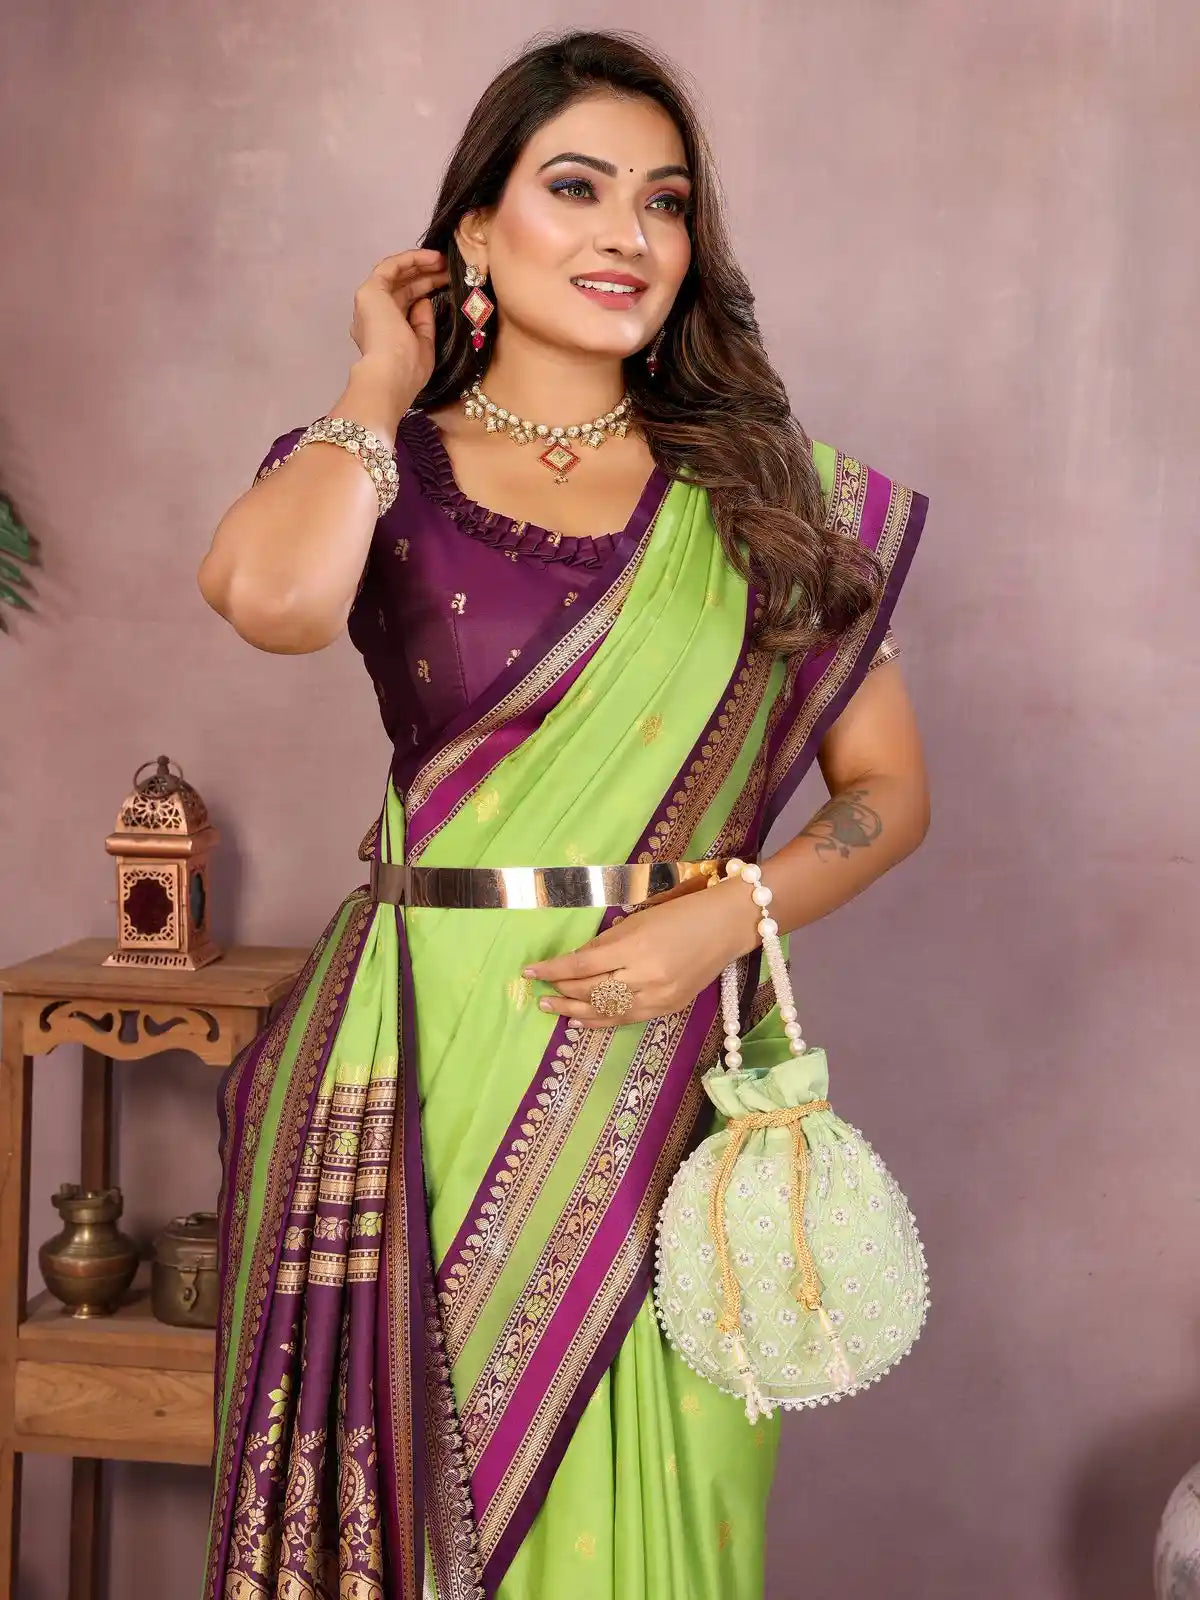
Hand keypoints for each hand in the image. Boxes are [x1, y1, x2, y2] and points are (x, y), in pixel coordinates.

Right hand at [349, 248, 449, 406]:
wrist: (389, 376)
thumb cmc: (407, 370)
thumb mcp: (423, 346)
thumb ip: (424, 324)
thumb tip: (425, 301)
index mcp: (384, 332)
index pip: (406, 304)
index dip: (427, 291)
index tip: (448, 284)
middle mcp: (373, 315)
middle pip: (402, 288)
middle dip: (427, 276)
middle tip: (450, 269)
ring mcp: (370, 303)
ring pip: (396, 275)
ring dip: (420, 265)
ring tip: (444, 260)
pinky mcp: (369, 291)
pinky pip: (390, 267)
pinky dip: (411, 259)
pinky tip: (432, 257)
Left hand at [522, 878, 760, 1029]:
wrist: (726, 926)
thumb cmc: (681, 913)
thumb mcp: (638, 920)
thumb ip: (606, 942)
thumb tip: (575, 960)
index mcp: (635, 947)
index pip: (582, 965)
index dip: (553, 970)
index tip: (529, 972)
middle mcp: (645, 977)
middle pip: (591, 990)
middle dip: (562, 990)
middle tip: (540, 991)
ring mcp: (658, 997)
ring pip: (606, 1011)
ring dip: (575, 1011)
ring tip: (551, 1008)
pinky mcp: (667, 1009)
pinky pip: (626, 1020)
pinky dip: (601, 1022)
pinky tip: (581, 1021)